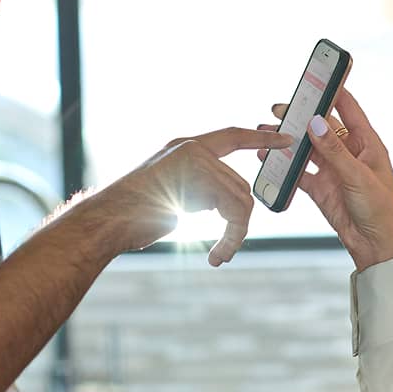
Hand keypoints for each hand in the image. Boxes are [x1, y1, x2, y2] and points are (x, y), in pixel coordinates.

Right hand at [91, 127, 291, 265]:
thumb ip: (200, 190)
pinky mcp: (197, 175)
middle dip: (241, 221)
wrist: (107, 222)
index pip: (232, 136)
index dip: (259, 137)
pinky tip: (216, 255)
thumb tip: (226, 204)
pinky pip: (234, 208)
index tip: (286, 138)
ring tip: (221, 254)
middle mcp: (191, 148)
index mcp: (185, 149)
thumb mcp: (172, 196)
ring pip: (240, 199)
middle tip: (228, 249)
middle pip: (240, 185)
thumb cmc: (133, 217)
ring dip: (236, 234)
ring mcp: (193, 159)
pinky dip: (231, 237)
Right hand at [259, 88, 392, 269]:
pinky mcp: (321, 188)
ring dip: (288, 140)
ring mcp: (333, 170)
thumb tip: (316, 123)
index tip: (316, 77)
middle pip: (321, 126)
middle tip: (278, 108)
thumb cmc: (381, 210)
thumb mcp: (358, 177)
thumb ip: (335, 151)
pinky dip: (284, 165)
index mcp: (366, 144)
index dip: (333, 92)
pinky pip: (299, 172)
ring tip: (266, 132)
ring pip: (307, 148)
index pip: (348, 109)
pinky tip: (267, 159)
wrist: (376, 246)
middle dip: (300, 116)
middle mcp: (349, 153)